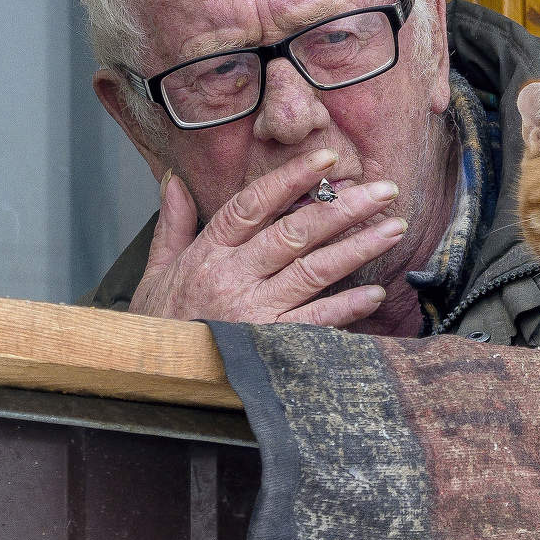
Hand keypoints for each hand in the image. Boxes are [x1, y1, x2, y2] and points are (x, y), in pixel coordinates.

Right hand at [128, 149, 405, 323]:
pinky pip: (314, 323)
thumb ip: (173, 224)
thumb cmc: (158, 328)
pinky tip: (374, 293)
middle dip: (344, 208)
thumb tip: (174, 178)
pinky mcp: (266, 345)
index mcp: (208, 253)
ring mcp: (251, 312)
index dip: (292, 177)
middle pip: (295, 231)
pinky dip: (345, 308)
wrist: (146, 382)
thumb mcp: (156, 272)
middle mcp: (232, 277)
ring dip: (357, 247)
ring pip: (313, 270)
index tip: (328, 157)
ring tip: (393, 228)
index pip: (254, 203)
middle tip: (384, 189)